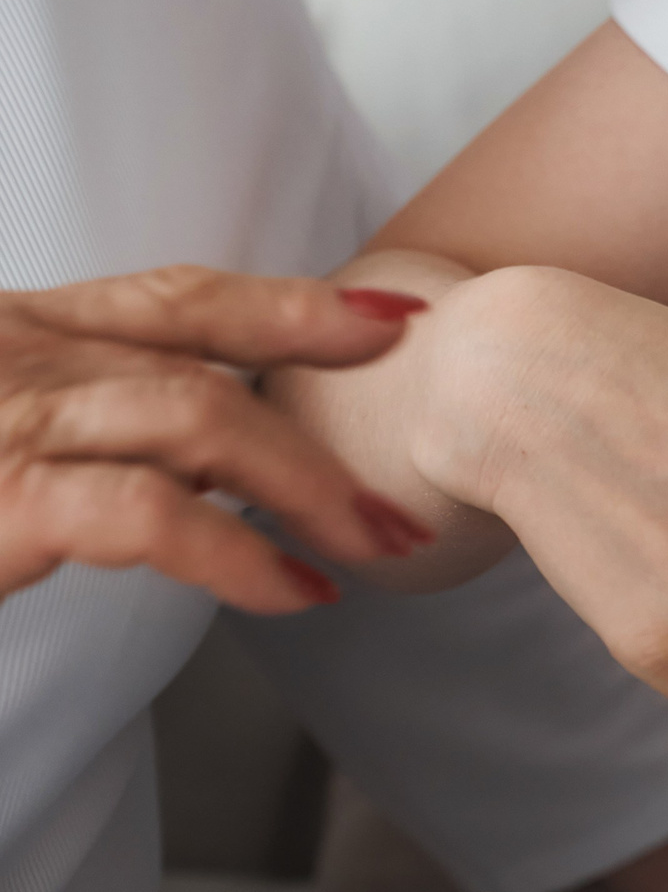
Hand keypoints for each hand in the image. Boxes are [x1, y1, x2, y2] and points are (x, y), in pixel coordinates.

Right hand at [0, 268, 432, 612]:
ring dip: (309, 486)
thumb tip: (205, 470)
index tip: (395, 319)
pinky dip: (239, 555)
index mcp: (30, 333)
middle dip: (324, 428)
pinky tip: (291, 591)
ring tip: (377, 539)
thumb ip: (93, 430)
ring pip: (204, 419)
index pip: (184, 300)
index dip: (298, 306)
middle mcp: (25, 354)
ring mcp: (18, 418)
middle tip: (404, 486)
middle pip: (212, 362)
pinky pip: (156, 516)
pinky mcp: (6, 498)